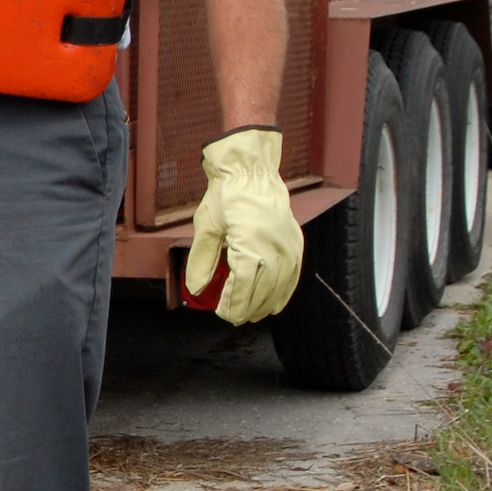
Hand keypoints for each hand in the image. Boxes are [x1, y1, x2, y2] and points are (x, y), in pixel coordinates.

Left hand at [187, 127, 301, 323]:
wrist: (251, 172)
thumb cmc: (226, 197)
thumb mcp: (206, 227)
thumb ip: (201, 260)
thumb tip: (196, 289)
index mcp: (249, 242)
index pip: (243, 283)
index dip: (234, 303)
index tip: (223, 314)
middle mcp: (272, 245)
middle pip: (263, 288)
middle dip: (249, 307)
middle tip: (235, 319)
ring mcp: (288, 244)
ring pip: (280, 284)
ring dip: (267, 303)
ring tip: (253, 316)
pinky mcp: (295, 241)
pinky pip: (293, 273)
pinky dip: (285, 291)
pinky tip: (276, 304)